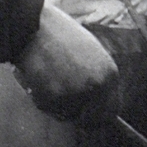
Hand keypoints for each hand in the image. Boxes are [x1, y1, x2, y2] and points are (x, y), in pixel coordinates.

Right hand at [14, 3, 120, 125]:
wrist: (34, 26)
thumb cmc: (60, 36)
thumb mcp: (91, 54)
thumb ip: (98, 78)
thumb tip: (98, 102)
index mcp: (110, 74)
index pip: (112, 110)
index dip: (98, 114)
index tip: (88, 114)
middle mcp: (97, 86)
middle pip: (92, 120)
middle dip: (80, 115)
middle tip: (66, 103)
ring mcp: (76, 93)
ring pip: (68, 114)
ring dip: (59, 104)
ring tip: (51, 79)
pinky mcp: (54, 97)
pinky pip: (50, 109)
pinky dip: (43, 99)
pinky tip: (41, 79)